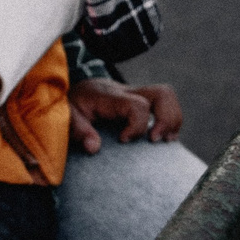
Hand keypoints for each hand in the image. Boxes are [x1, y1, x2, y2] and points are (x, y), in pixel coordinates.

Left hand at [69, 79, 183, 153]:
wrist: (70, 91)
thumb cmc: (69, 105)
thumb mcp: (67, 116)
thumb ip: (78, 130)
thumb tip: (94, 147)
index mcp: (110, 95)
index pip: (137, 105)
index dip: (137, 126)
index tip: (122, 140)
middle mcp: (126, 91)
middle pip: (162, 93)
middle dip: (167, 119)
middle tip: (154, 140)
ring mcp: (135, 95)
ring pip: (166, 96)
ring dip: (172, 119)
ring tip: (163, 141)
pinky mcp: (139, 101)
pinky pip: (163, 104)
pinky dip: (169, 120)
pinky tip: (161, 138)